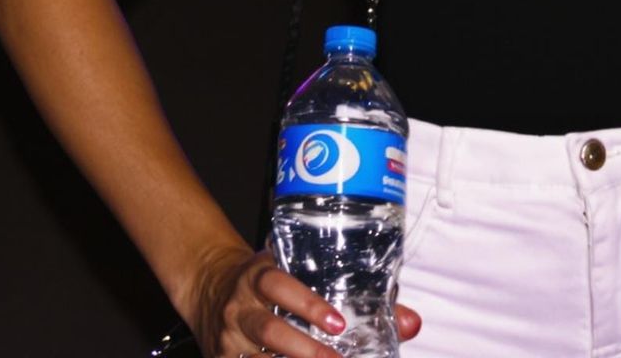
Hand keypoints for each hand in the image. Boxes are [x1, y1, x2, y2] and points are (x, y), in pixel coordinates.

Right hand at [188, 244, 421, 355]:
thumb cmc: (268, 280)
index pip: (278, 284)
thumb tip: (411, 323)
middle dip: (305, 350)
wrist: (209, 285)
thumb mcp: (298, 271)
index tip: (338, 323)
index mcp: (259, 276)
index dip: (307, 303)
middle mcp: (241, 307)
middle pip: (269, 331)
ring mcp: (229, 338)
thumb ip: (351, 293)